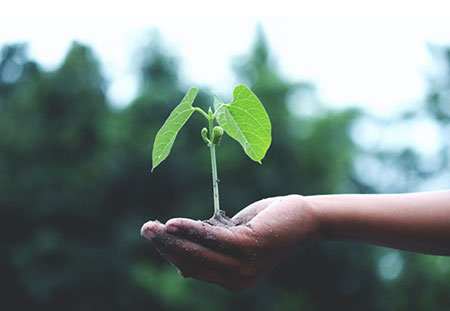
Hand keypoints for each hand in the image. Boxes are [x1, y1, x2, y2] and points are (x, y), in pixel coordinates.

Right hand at [141, 195, 318, 291]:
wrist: (303, 218)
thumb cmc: (267, 226)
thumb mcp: (235, 240)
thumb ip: (212, 251)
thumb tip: (181, 267)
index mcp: (232, 280)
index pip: (193, 268)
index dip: (171, 253)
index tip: (155, 236)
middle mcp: (237, 280)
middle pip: (192, 262)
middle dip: (165, 246)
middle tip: (145, 229)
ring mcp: (244, 266)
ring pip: (198, 253)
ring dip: (172, 238)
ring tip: (152, 226)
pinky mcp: (250, 247)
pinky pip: (213, 238)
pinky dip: (191, 230)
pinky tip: (173, 223)